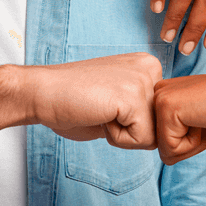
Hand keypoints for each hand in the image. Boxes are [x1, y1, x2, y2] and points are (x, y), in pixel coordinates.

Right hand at [24, 53, 162, 149]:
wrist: (40, 92)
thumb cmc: (72, 102)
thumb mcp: (118, 102)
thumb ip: (141, 111)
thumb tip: (164, 135)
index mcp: (148, 66)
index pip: (159, 115)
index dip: (131, 123)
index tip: (105, 105)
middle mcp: (150, 67)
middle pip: (160, 125)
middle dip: (130, 130)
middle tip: (101, 109)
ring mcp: (143, 80)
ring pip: (153, 135)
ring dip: (123, 135)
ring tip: (100, 112)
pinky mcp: (132, 97)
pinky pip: (141, 140)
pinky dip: (116, 139)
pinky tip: (98, 115)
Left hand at [153, 72, 205, 164]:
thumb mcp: (202, 126)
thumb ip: (181, 136)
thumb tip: (166, 157)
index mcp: (168, 92)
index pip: (164, 140)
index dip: (191, 141)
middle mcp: (159, 91)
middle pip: (161, 145)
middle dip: (188, 144)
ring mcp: (161, 97)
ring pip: (164, 149)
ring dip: (191, 145)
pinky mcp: (167, 107)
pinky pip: (170, 149)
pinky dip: (193, 145)